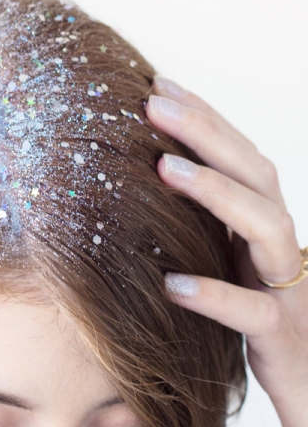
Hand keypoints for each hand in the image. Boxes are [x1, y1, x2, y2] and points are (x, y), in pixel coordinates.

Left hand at [146, 77, 307, 426]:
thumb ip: (202, 236)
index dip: (206, 120)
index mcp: (265, 231)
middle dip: (207, 133)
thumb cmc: (259, 335)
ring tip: (162, 168)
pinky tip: (171, 285)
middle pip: (256, 176)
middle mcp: (281, 250)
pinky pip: (254, 312)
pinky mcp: (283, 339)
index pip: (242, 160)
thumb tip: (138, 195)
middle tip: (154, 102)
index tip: (158, 87)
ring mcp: (288, 292)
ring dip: (216, 192)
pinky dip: (215, 295)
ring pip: (266, 229)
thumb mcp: (228, 274)